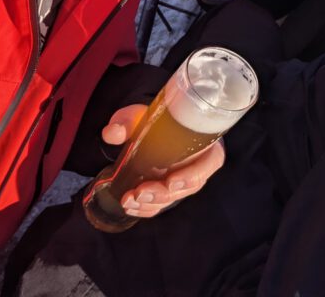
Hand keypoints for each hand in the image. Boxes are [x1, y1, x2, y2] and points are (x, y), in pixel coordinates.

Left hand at [102, 104, 224, 217]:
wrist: (144, 130)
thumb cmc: (149, 121)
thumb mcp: (139, 116)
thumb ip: (126, 121)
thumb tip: (113, 133)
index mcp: (203, 140)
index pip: (212, 161)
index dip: (194, 174)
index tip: (171, 181)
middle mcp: (197, 162)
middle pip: (190, 185)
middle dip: (164, 194)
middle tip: (139, 192)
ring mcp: (183, 178)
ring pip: (175, 197)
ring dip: (152, 203)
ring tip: (128, 200)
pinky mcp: (168, 189)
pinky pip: (162, 204)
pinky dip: (146, 209)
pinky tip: (131, 207)